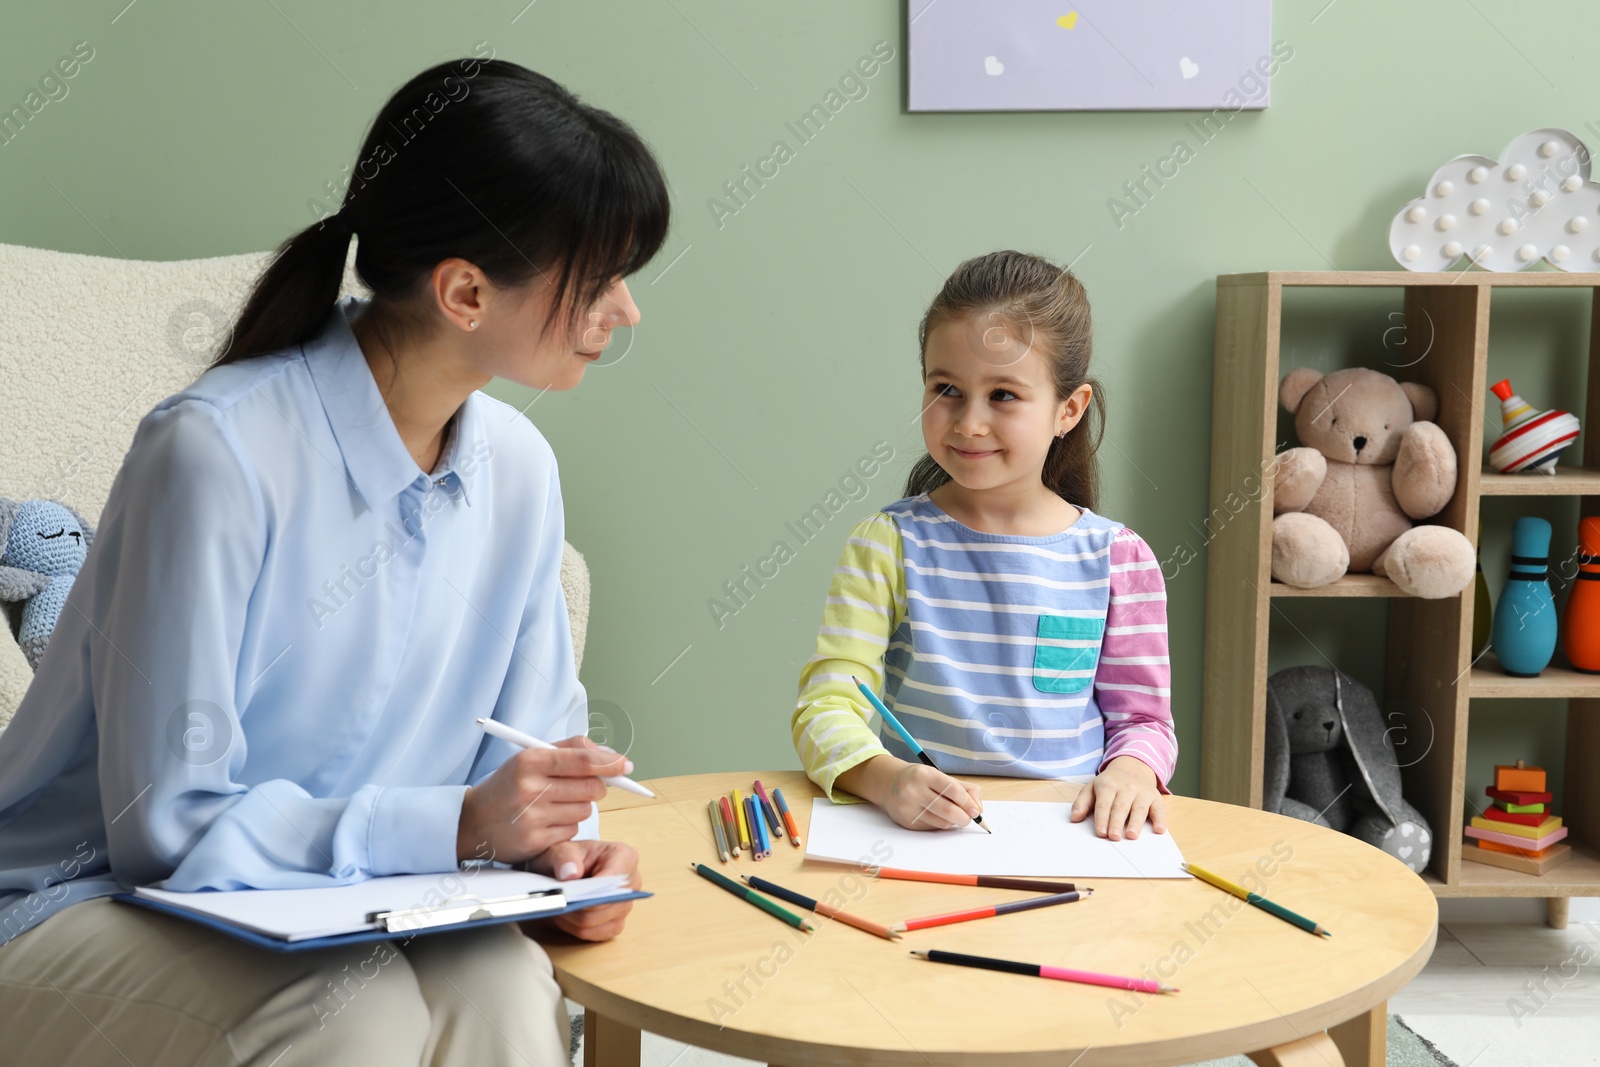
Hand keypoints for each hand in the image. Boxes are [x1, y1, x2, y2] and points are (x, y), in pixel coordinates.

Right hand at [456, 735, 629, 863]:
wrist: (472, 822)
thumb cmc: (509, 785)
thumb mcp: (530, 758)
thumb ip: (570, 750)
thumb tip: (610, 756)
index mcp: (529, 761)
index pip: (582, 759)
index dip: (610, 762)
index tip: (626, 765)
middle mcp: (530, 788)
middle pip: (591, 787)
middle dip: (596, 786)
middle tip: (583, 786)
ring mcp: (532, 817)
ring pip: (585, 810)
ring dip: (579, 807)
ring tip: (555, 804)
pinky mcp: (535, 842)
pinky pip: (573, 831)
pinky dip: (567, 826)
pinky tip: (547, 821)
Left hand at [520, 839, 640, 941]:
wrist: (567, 869)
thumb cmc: (569, 858)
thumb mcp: (561, 849)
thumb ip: (564, 857)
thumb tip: (570, 874)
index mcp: (624, 857)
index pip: (613, 881)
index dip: (590, 891)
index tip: (567, 894)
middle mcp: (631, 883)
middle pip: (605, 906)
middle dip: (576, 907)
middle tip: (555, 902)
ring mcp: (625, 905)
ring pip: (597, 923)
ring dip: (573, 920)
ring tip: (556, 908)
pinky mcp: (616, 922)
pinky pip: (596, 934)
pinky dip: (576, 929)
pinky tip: (563, 918)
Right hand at [835, 754, 980, 830]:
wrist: (890, 783)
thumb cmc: (921, 780)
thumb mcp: (940, 776)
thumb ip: (963, 788)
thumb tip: (978, 807)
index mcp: (925, 775)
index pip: (953, 790)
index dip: (968, 802)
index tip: (976, 810)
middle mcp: (914, 790)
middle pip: (948, 810)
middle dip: (964, 817)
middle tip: (968, 818)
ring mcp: (908, 807)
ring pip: (942, 823)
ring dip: (952, 822)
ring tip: (951, 815)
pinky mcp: (906, 822)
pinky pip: (932, 828)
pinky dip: (940, 825)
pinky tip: (936, 816)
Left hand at [1070, 756, 1165, 840]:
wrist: (1131, 768)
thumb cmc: (1109, 784)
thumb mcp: (1092, 788)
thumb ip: (1082, 803)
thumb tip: (1074, 818)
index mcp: (1108, 786)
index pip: (1104, 804)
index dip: (1102, 818)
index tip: (1101, 832)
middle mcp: (1126, 788)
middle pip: (1120, 807)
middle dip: (1116, 822)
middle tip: (1113, 837)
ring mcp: (1142, 792)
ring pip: (1139, 808)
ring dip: (1136, 822)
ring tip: (1131, 835)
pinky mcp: (1155, 798)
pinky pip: (1159, 809)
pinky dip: (1160, 819)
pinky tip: (1159, 829)